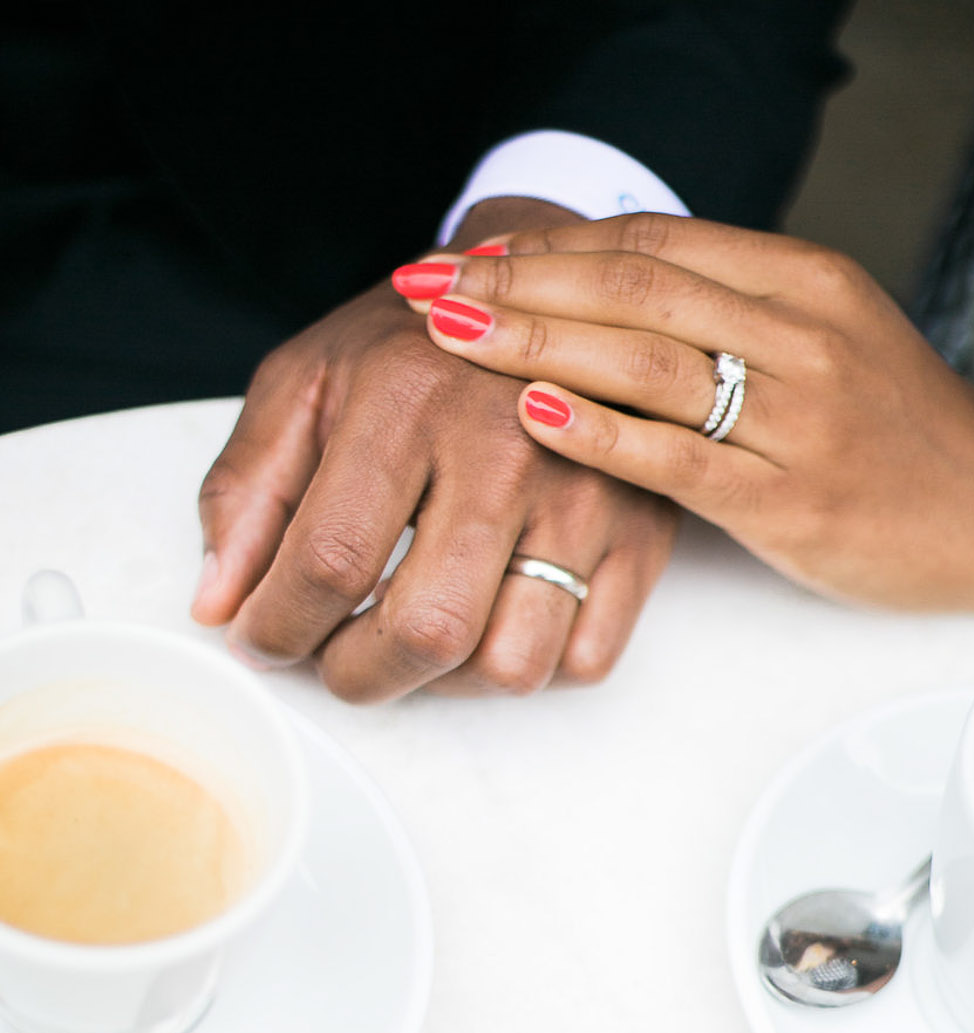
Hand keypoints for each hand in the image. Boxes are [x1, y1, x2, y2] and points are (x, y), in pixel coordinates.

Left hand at [192, 200, 676, 699]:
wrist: (546, 296)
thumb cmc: (413, 350)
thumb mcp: (305, 384)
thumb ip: (246, 491)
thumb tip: (219, 605)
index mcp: (407, 400)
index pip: (329, 561)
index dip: (279, 628)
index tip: (261, 640)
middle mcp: (508, 449)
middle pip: (426, 631)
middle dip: (358, 676)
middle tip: (333, 660)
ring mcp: (588, 497)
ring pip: (512, 665)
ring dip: (443, 684)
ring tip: (410, 643)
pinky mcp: (643, 535)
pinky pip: (583, 660)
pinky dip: (525, 668)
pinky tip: (486, 626)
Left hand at [397, 214, 973, 624]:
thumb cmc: (894, 434)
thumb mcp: (821, 343)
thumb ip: (727, 318)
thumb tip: (602, 303)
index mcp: (802, 283)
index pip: (653, 245)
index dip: (547, 246)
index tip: (464, 256)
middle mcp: (801, 336)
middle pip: (636, 288)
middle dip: (517, 282)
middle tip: (426, 285)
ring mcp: (800, 419)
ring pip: (650, 362)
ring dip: (537, 341)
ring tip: (451, 333)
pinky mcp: (793, 502)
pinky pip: (679, 460)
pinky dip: (601, 432)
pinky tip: (533, 413)